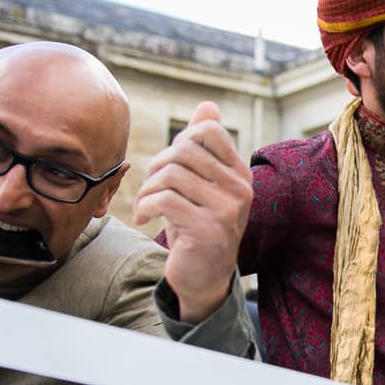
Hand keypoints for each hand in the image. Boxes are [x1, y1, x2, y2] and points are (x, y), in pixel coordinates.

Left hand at [133, 101, 252, 322]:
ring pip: (171, 174)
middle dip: (156, 166)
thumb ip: (204, 147)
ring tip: (144, 206)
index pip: (209, 130)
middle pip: (184, 149)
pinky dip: (144, 207)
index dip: (180, 140)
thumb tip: (207, 105)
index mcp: (240, 174)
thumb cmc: (198, 226)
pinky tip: (143, 219)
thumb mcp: (203, 185)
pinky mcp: (207, 230)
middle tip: (150, 188)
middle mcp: (240, 190)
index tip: (170, 165)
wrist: (204, 279)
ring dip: (147, 189)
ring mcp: (227, 211)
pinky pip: (164, 200)